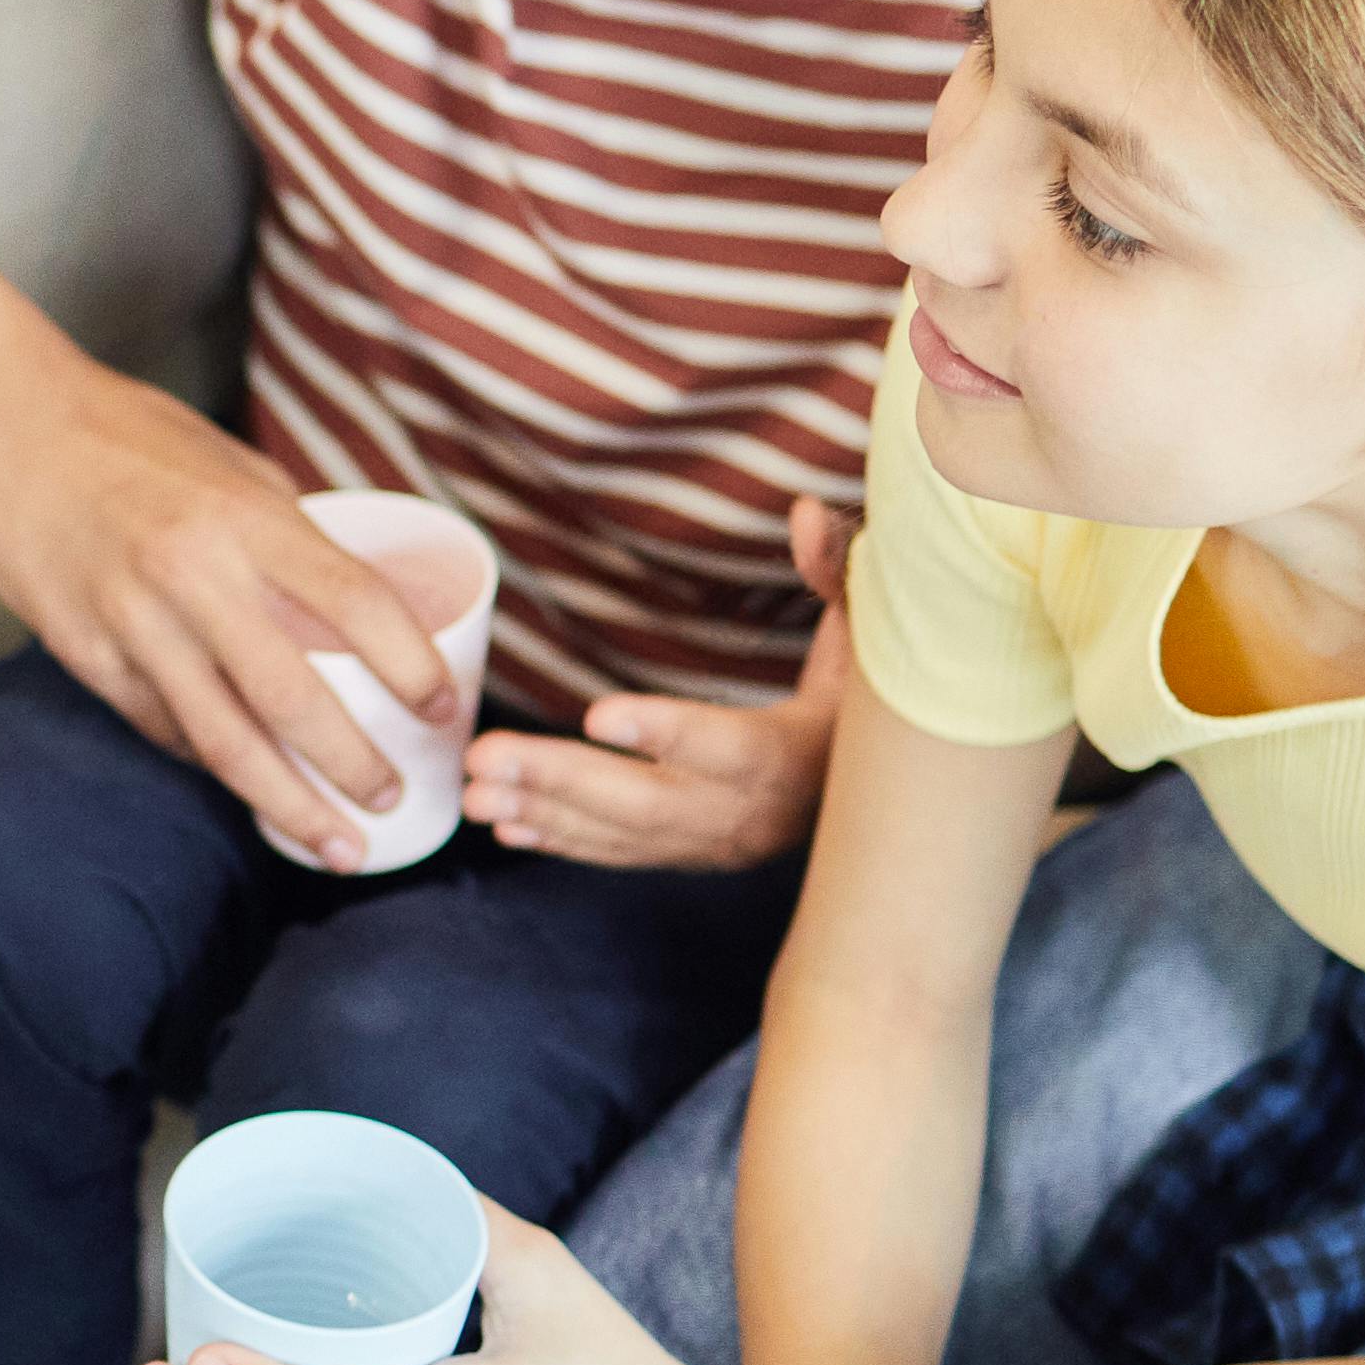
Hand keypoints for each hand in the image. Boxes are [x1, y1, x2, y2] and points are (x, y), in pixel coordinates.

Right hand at [0, 356, 460, 861]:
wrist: (4, 425)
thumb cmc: (128, 434)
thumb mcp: (230, 465)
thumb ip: (289, 534)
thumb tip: (359, 601)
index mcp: (247, 517)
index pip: (358, 603)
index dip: (413, 666)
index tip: (446, 708)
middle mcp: (192, 575)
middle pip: (294, 699)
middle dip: (355, 766)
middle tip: (395, 802)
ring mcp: (132, 623)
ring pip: (223, 741)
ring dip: (288, 802)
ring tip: (335, 841)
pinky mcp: (85, 655)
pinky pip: (163, 727)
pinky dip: (212, 762)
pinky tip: (247, 786)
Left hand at [468, 503, 847, 871]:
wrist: (890, 798)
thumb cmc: (870, 701)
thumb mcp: (871, 633)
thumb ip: (836, 572)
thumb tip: (805, 510)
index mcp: (798, 752)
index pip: (725, 744)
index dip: (663, 731)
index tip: (596, 714)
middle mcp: (755, 810)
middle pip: (649, 800)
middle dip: (563, 780)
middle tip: (486, 758)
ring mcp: (721, 841)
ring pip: (624, 833)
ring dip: (546, 812)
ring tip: (474, 792)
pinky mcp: (697, 855)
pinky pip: (623, 854)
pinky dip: (564, 841)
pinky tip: (507, 826)